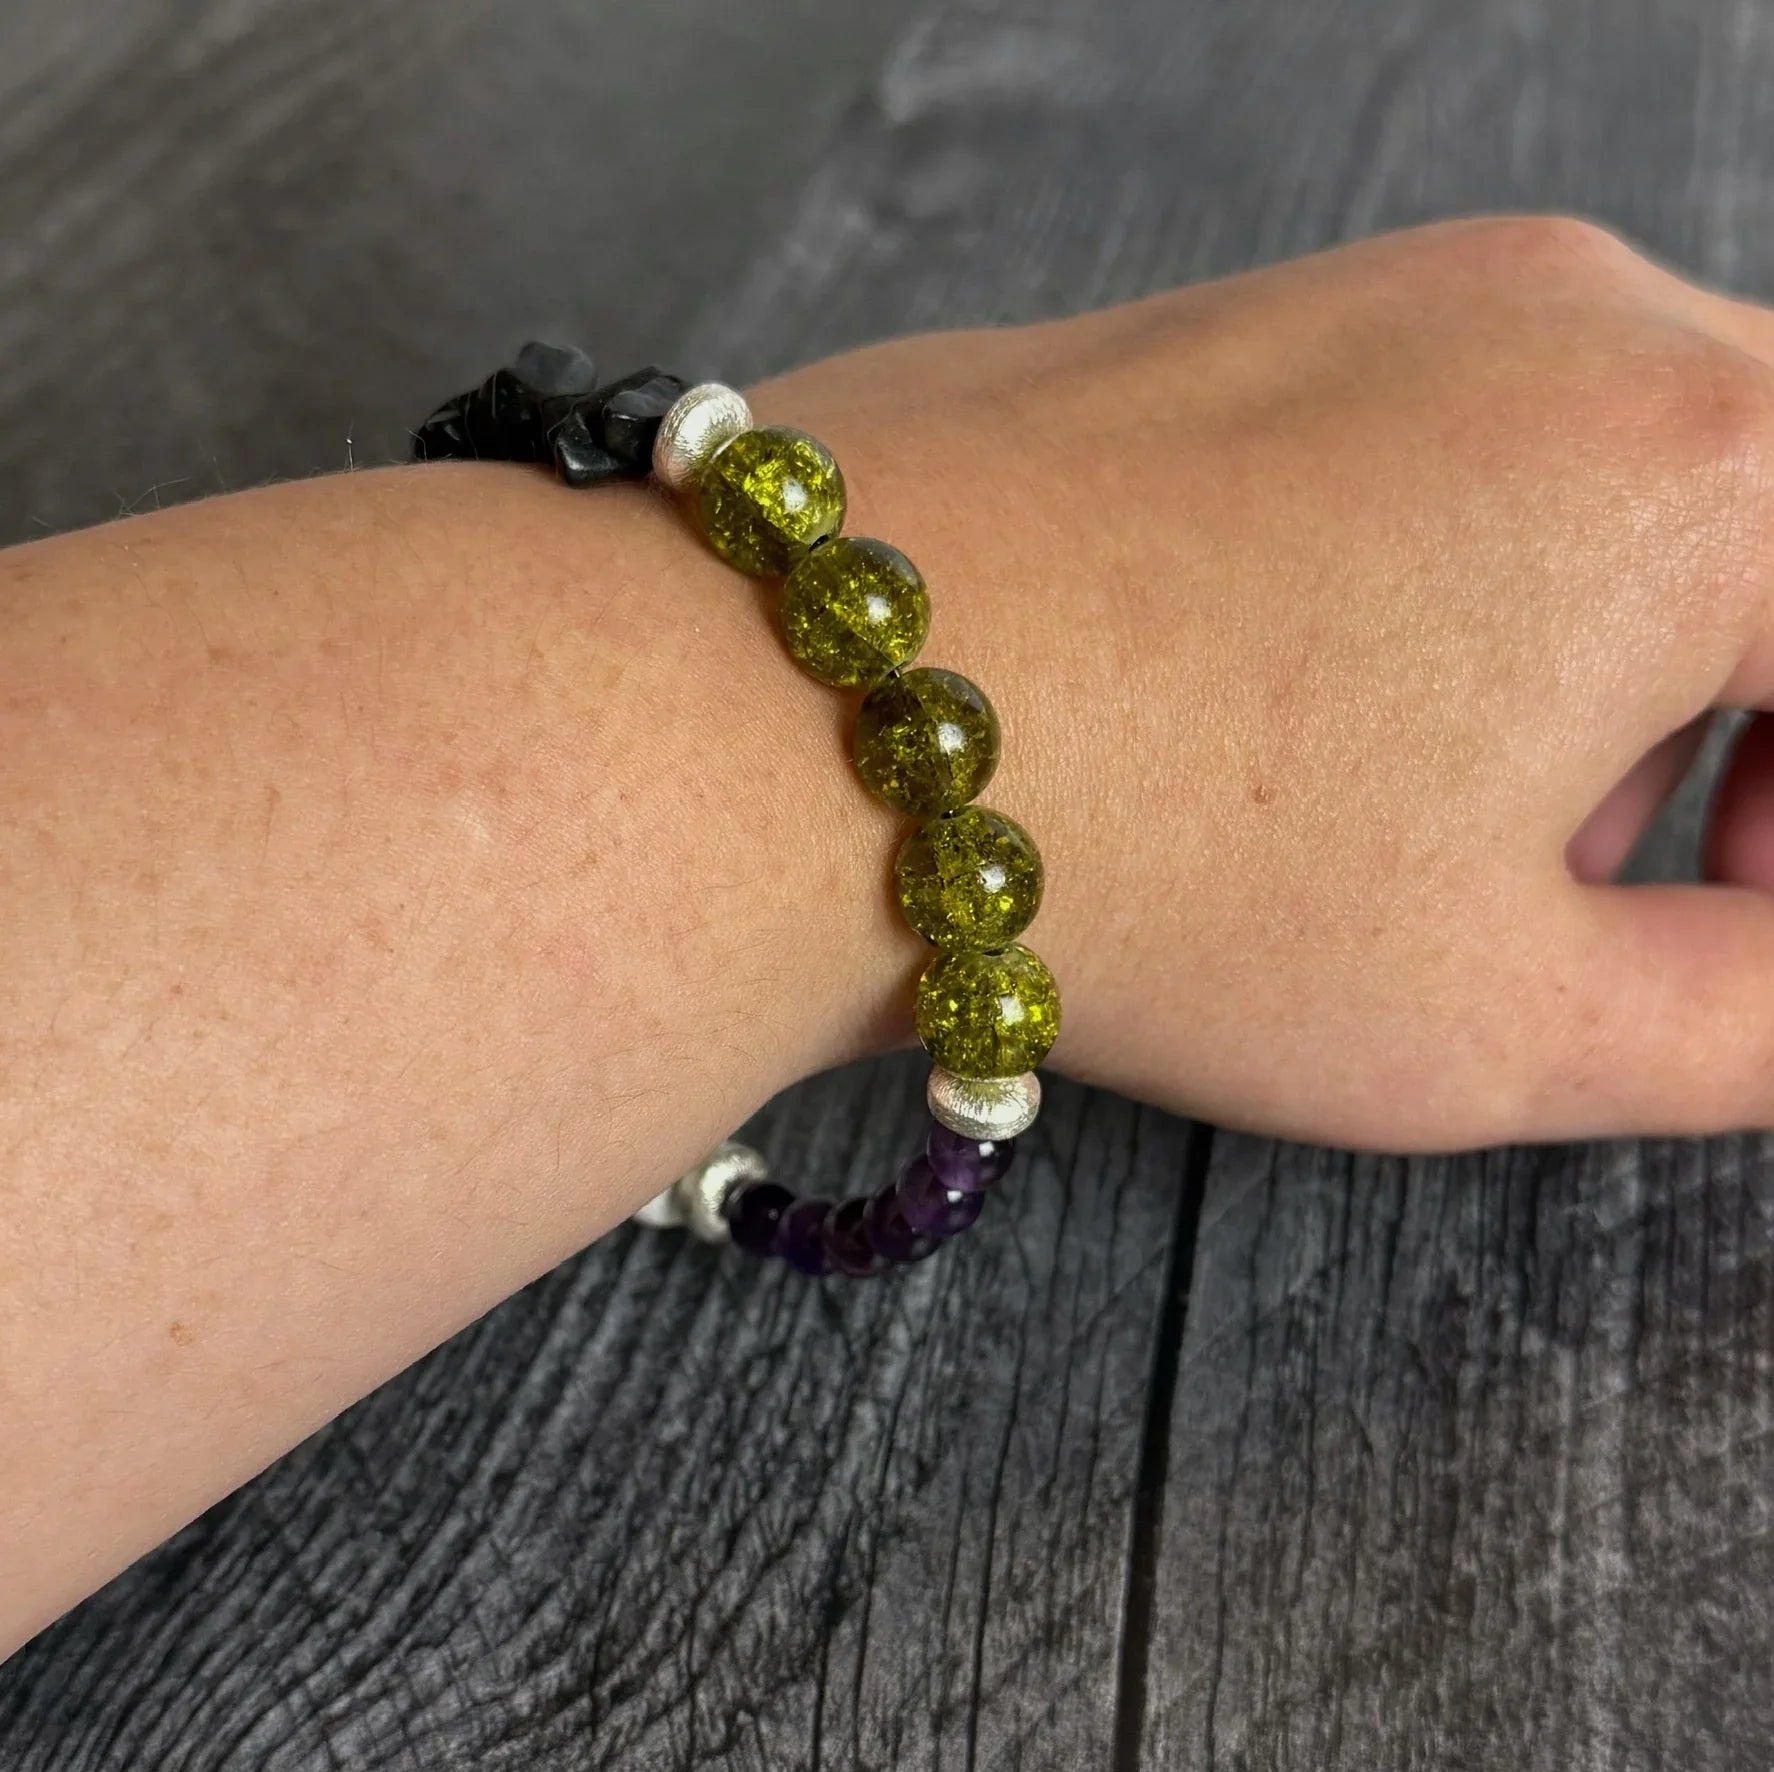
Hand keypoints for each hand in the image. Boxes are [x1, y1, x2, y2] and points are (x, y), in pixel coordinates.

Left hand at [766, 218, 1773, 1147]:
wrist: (787, 707)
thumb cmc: (1152, 864)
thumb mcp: (1510, 1013)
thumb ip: (1759, 1015)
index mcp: (1701, 455)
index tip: (1734, 924)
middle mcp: (1570, 311)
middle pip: (1773, 528)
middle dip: (1752, 734)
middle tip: (1622, 889)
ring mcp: (1394, 289)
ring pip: (1621, 479)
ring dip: (1605, 665)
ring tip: (1443, 820)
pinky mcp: (1254, 317)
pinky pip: (1456, 438)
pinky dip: (1465, 584)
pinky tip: (1316, 714)